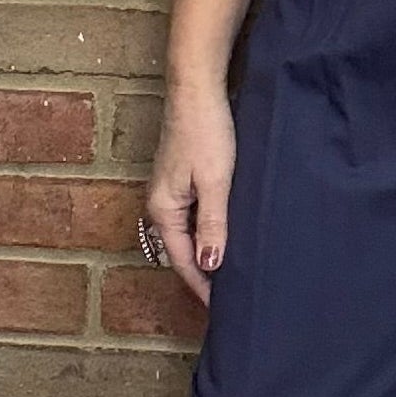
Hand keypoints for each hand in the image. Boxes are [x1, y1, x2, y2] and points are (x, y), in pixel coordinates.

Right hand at [140, 82, 236, 305]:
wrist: (198, 88)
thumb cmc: (206, 131)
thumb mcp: (215, 182)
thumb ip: (213, 225)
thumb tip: (210, 264)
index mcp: (163, 209)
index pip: (183, 260)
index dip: (203, 286)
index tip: (223, 308)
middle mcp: (161, 204)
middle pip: (183, 250)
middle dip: (204, 273)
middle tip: (232, 295)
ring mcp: (171, 190)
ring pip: (189, 233)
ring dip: (208, 251)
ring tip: (234, 271)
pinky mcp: (183, 177)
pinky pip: (194, 216)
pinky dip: (210, 231)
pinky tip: (228, 235)